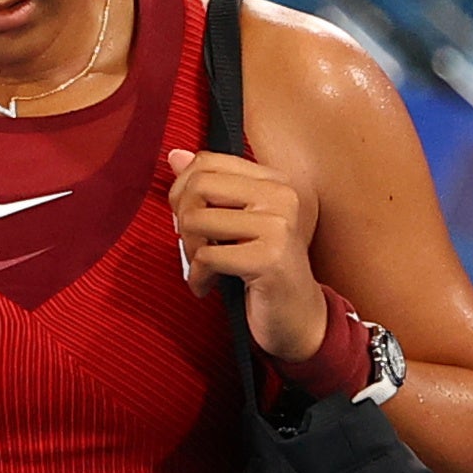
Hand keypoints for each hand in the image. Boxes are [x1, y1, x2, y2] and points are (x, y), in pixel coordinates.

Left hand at [165, 148, 326, 363]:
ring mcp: (278, 225)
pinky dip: (197, 277)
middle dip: (182, 221)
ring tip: (202, 268)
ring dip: (188, 252)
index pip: (208, 161)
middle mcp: (280, 196)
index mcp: (274, 181)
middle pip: (199, 185)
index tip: (187, 220)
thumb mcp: (236, 224)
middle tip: (192, 248)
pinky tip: (207, 287)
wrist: (297, 316)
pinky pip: (207, 256)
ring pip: (197, 220)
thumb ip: (209, 188)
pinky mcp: (269, 258)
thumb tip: (175, 156)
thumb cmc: (262, 270)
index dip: (182, 190)